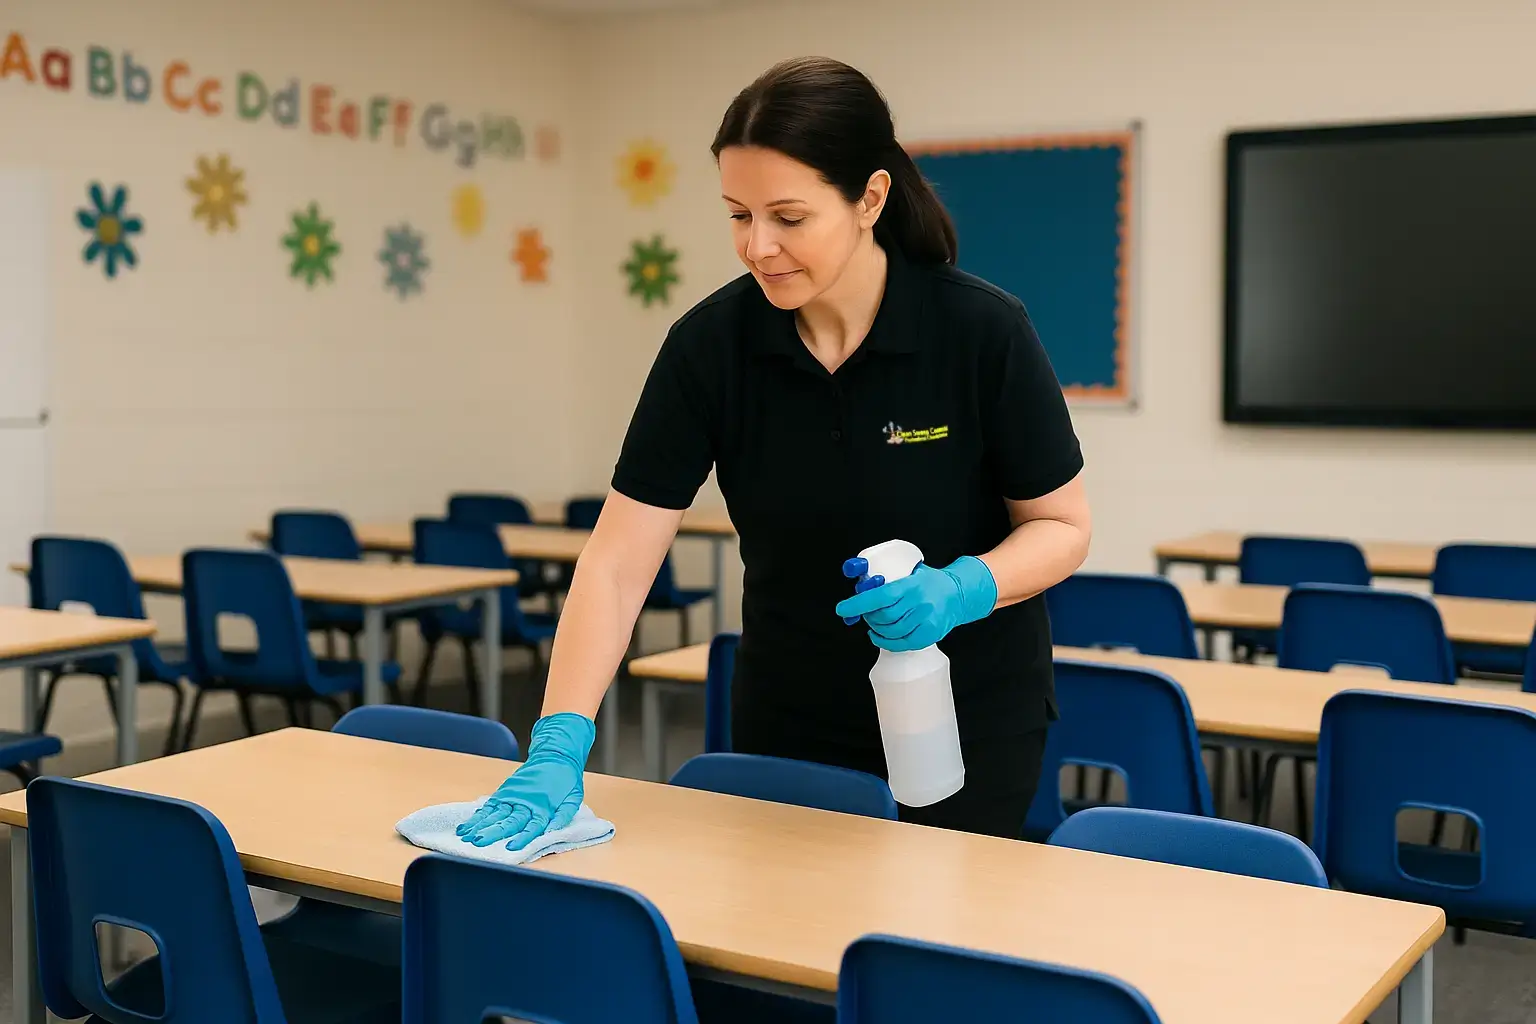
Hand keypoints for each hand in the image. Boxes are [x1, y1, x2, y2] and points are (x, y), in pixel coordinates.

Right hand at [457, 712, 595, 849]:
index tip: (511, 848)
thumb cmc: (566, 780)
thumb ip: (563, 816)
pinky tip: (466, 826)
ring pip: (494, 814)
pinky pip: (489, 806)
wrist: (555, 755)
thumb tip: (553, 831)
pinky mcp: (505, 791)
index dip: (522, 838)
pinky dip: (477, 816)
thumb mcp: (573, 798)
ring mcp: (513, 796)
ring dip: (479, 826)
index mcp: (543, 808)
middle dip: (491, 833)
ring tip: (465, 837)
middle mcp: (525, 803)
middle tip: (477, 842)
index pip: (532, 827)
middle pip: (507, 822)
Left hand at [834, 556, 997, 651]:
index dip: (859, 604)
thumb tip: (860, 586)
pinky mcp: (930, 634)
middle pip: (883, 617)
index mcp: (912, 585)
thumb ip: (889, 578)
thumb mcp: (911, 571)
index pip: (881, 596)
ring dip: (875, 628)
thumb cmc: (929, 582)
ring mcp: (926, 621)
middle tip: (864, 612)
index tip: (843, 609)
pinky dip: (885, 641)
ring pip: (890, 631)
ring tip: (873, 622)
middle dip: (868, 616)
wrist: (958, 594)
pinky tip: (878, 635)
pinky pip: (901, 643)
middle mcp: (920, 603)